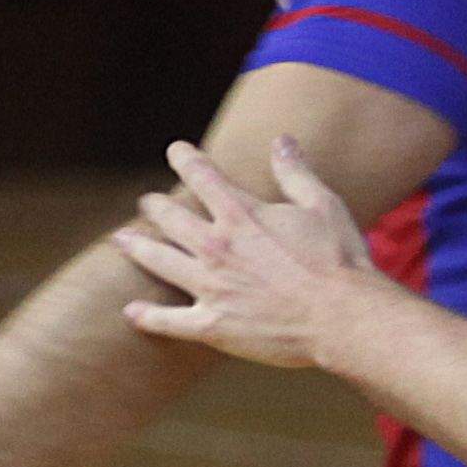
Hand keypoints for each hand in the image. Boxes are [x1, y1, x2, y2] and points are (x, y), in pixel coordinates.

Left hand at [115, 138, 373, 367]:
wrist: (344, 317)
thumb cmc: (340, 261)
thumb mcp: (322, 206)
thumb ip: (295, 173)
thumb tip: (282, 140)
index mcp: (243, 215)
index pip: (203, 177)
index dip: (186, 159)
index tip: (175, 150)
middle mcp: (218, 247)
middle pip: (172, 219)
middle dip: (156, 206)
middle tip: (146, 201)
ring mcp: (211, 287)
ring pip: (160, 261)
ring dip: (138, 248)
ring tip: (122, 239)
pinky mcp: (213, 325)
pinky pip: (170, 321)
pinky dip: (148, 317)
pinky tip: (131, 313)